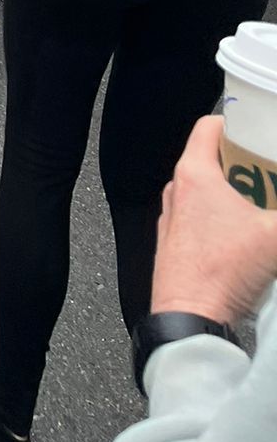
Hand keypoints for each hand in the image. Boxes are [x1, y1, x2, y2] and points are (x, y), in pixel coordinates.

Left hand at [152, 116, 276, 321]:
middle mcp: (178, 190)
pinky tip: (248, 240)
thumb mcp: (274, 237)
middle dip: (247, 166)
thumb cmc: (220, 271)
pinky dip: (225, 220)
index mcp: (194, 173)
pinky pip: (202, 219)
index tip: (259, 132)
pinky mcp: (177, 245)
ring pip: (208, 192)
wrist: (189, 317)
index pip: (210, 126)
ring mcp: (174, 218)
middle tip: (272, 176)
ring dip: (238, 196)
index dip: (237, 123)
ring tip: (265, 209)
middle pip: (213, 160)